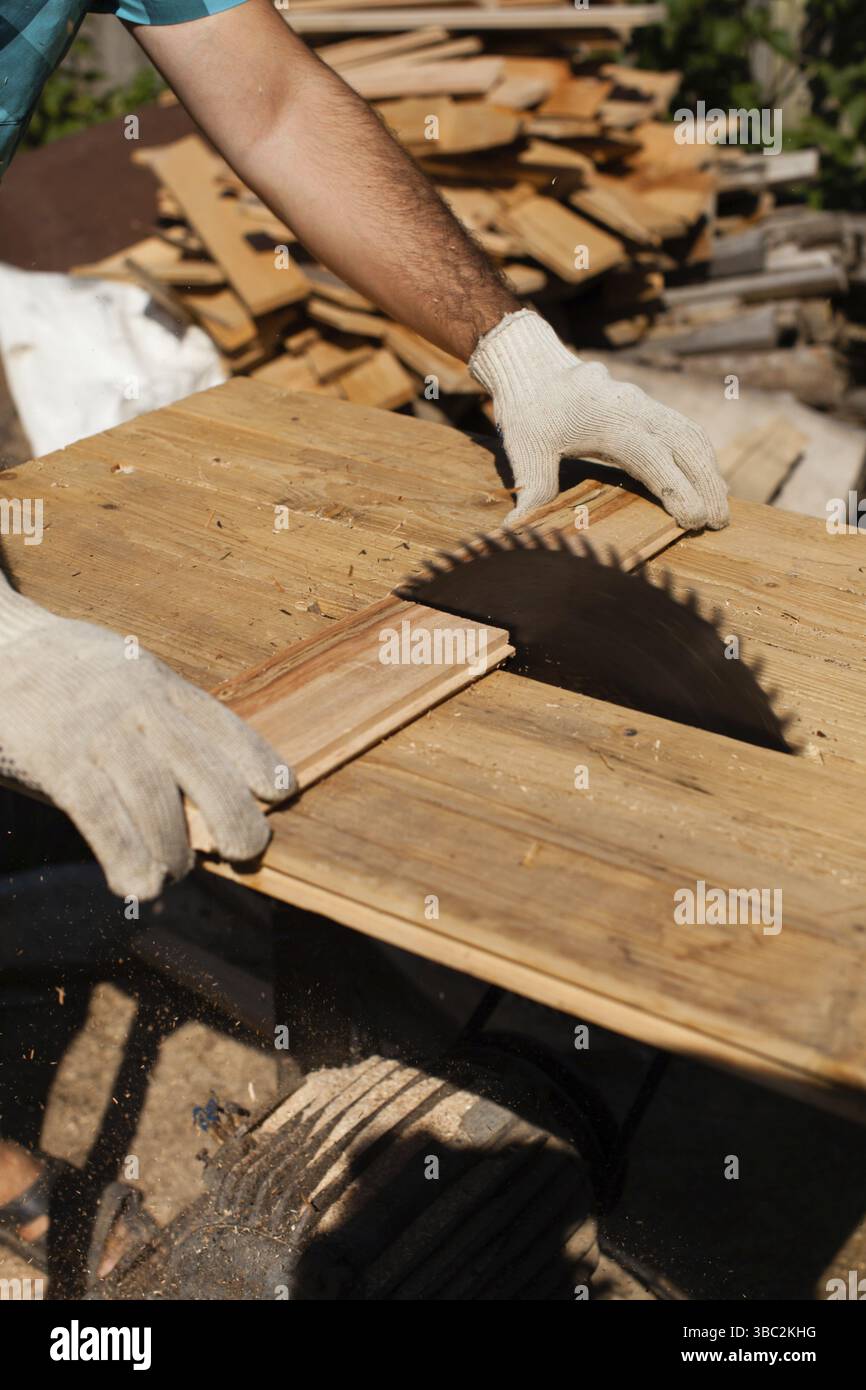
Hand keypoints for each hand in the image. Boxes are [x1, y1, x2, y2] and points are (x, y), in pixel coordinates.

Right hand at [0, 586, 292, 900]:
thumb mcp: (122, 678)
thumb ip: (156, 721)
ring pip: (157, 803)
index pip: (225, 725)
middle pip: (204, 770)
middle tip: (246, 851)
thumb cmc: (60, 677)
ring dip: (174, 850)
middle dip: (235, 818)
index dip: (258, 761)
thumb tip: (195, 792)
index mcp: (160, 685)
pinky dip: (126, 857)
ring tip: (174, 873)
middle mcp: (139, 707)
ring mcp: (99, 733)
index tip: (283, 791)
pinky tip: (138, 887)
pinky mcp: (57, 759)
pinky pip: (103, 818)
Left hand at [470, 309, 729, 529]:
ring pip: (690, 435)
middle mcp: (635, 408)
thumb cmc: (528, 407)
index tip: (692, 521)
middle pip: (685, 446)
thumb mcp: (525, 448)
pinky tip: (708, 478)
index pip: (653, 458)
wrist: (531, 362)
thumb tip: (515, 529)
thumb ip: (532, 488)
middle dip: (706, 485)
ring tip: (721, 508)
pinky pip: (683, 428)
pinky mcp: (646, 405)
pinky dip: (700, 454)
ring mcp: (644, 403)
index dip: (676, 490)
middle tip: (719, 524)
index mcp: (609, 420)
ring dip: (709, 470)